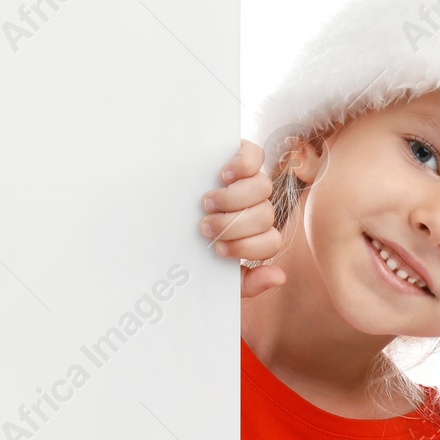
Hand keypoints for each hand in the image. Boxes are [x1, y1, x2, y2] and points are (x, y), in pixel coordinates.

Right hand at [201, 141, 285, 298]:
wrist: (162, 218)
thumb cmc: (189, 249)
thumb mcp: (215, 274)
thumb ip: (247, 283)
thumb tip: (278, 276)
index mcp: (254, 236)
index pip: (271, 242)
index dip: (248, 248)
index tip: (218, 249)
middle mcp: (256, 208)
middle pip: (266, 215)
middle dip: (234, 225)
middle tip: (206, 226)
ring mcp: (250, 181)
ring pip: (262, 188)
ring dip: (233, 198)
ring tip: (208, 202)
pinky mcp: (241, 157)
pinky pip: (255, 156)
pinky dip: (242, 165)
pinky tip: (224, 175)